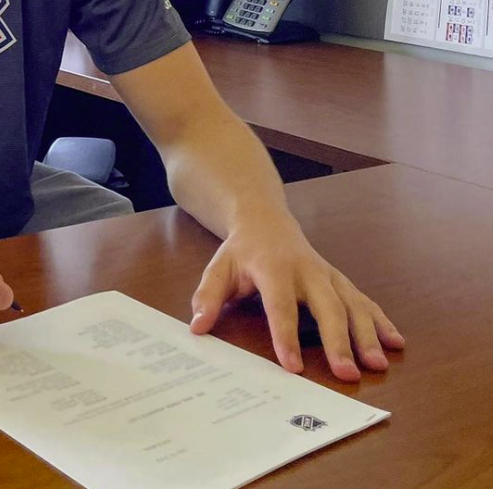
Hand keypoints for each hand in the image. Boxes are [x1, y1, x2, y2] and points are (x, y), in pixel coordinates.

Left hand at [188, 216, 404, 381]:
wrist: (264, 220)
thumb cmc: (241, 251)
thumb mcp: (218, 268)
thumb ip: (208, 296)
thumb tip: (197, 326)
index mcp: (273, 268)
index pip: (280, 305)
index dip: (284, 335)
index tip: (292, 366)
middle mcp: (307, 270)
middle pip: (326, 305)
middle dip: (338, 340)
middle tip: (347, 374)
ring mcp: (327, 274)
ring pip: (352, 303)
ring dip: (367, 334)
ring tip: (378, 364)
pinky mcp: (340, 279)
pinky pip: (364, 299)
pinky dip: (381, 320)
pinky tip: (396, 341)